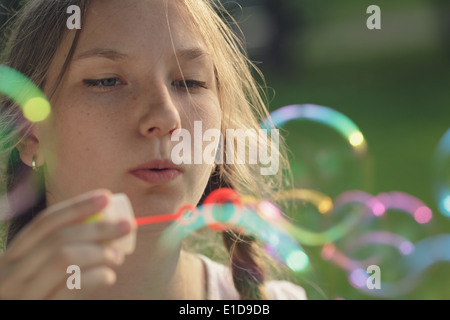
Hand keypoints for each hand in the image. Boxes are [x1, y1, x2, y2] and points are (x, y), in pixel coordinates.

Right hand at [0, 189, 132, 298]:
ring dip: (99, 252)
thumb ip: (61, 251)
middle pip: (59, 238)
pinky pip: (71, 287)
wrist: (35, 315)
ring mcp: (23, 296)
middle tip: (126, 226)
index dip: (77, 206)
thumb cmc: (40, 297)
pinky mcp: (41, 311)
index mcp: (13, 258)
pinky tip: (108, 276)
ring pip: (64, 258)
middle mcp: (10, 275)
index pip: (44, 223)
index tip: (106, 196)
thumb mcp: (41, 273)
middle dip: (98, 227)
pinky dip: (96, 276)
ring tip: (117, 257)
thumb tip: (104, 224)